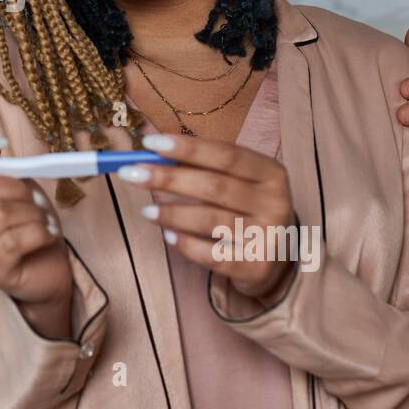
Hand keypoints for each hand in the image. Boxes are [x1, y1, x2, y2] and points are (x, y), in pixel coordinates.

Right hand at [0, 137, 72, 338]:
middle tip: (32, 197)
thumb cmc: (28, 223)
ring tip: (42, 220)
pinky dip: (41, 232)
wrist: (47, 268)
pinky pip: (16, 239)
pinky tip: (47, 235)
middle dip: (15, 186)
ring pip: (1, 213)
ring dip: (34, 213)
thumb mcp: (15, 189)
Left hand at [122, 134, 295, 301]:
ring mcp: (269, 236)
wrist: (276, 256)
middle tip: (131, 174)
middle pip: (215, 187)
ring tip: (146, 210)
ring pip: (211, 221)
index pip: (226, 155)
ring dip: (172, 214)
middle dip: (168, 179)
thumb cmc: (244, 209)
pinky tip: (168, 236)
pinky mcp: (257, 267)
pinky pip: (213, 255)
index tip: (150, 144)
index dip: (188, 148)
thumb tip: (149, 141)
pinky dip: (187, 245)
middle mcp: (275, 202)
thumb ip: (197, 163)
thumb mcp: (234, 181)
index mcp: (270, 173)